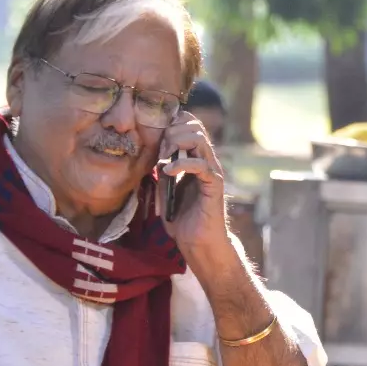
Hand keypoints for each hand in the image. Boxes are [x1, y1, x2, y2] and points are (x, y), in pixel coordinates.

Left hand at [158, 112, 228, 260]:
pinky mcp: (214, 184)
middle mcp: (206, 159)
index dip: (171, 125)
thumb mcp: (165, 188)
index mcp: (195, 157)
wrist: (197, 242)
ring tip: (164, 161)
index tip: (156, 141)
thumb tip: (152, 154)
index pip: (189, 123)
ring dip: (176, 144)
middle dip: (171, 133)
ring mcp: (212, 170)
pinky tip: (169, 172)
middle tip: (160, 152)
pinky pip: (200, 164)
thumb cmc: (181, 219)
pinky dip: (181, 164)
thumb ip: (161, 169)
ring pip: (199, 138)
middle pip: (194, 125)